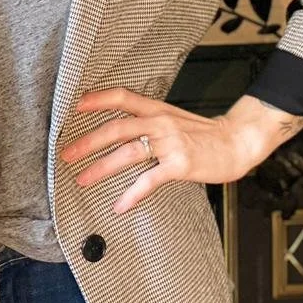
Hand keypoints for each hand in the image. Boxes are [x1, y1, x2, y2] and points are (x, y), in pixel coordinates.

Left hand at [58, 86, 260, 214]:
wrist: (236, 142)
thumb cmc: (203, 134)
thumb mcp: (173, 119)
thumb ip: (149, 121)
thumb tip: (120, 129)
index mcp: (157, 109)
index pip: (122, 97)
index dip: (98, 99)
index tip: (75, 105)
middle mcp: (160, 122)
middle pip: (117, 127)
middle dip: (88, 141)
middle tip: (66, 154)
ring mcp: (170, 143)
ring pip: (128, 153)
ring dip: (101, 168)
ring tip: (82, 180)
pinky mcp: (180, 164)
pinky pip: (150, 180)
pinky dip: (132, 194)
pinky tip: (120, 205)